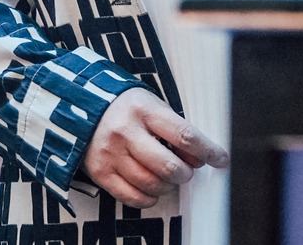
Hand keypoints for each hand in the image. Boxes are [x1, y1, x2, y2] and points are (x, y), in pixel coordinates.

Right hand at [83, 87, 227, 208]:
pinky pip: (130, 195)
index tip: (220, 159)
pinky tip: (153, 190)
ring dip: (168, 186)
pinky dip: (147, 198)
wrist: (82, 107)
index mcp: (145, 110)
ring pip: (149, 182)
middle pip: (167, 165)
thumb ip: (174, 128)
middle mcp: (127, 131)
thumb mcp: (153, 105)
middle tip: (187, 172)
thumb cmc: (126, 107)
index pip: (184, 135)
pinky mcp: (100, 171)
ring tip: (169, 179)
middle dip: (185, 173)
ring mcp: (111, 152)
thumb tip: (198, 155)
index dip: (207, 151)